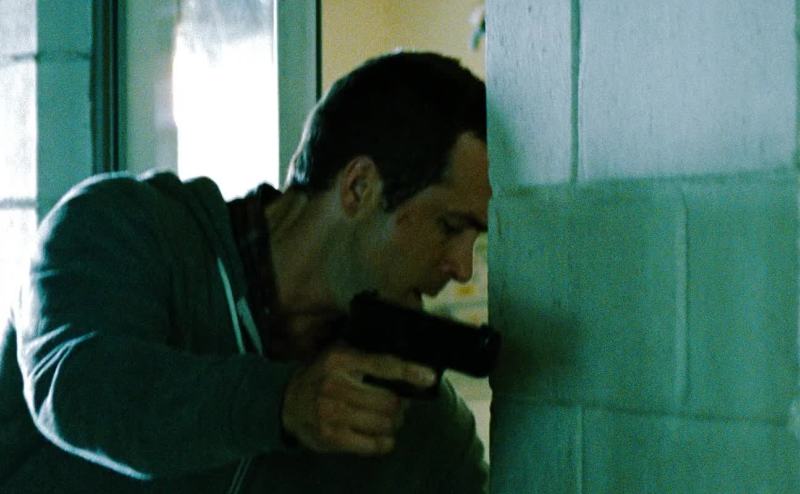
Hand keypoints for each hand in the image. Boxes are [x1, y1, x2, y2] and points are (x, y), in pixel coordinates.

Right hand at [281, 344, 436, 455]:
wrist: (287, 402)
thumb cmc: (321, 375)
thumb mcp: (339, 354)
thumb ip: (367, 353)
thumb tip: (408, 360)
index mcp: (340, 359)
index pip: (383, 365)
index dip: (410, 372)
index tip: (429, 377)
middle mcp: (335, 385)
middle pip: (390, 401)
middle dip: (401, 404)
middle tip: (400, 403)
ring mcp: (332, 413)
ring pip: (385, 424)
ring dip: (394, 423)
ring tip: (390, 418)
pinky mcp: (331, 437)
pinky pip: (373, 445)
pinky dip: (384, 442)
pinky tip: (381, 435)